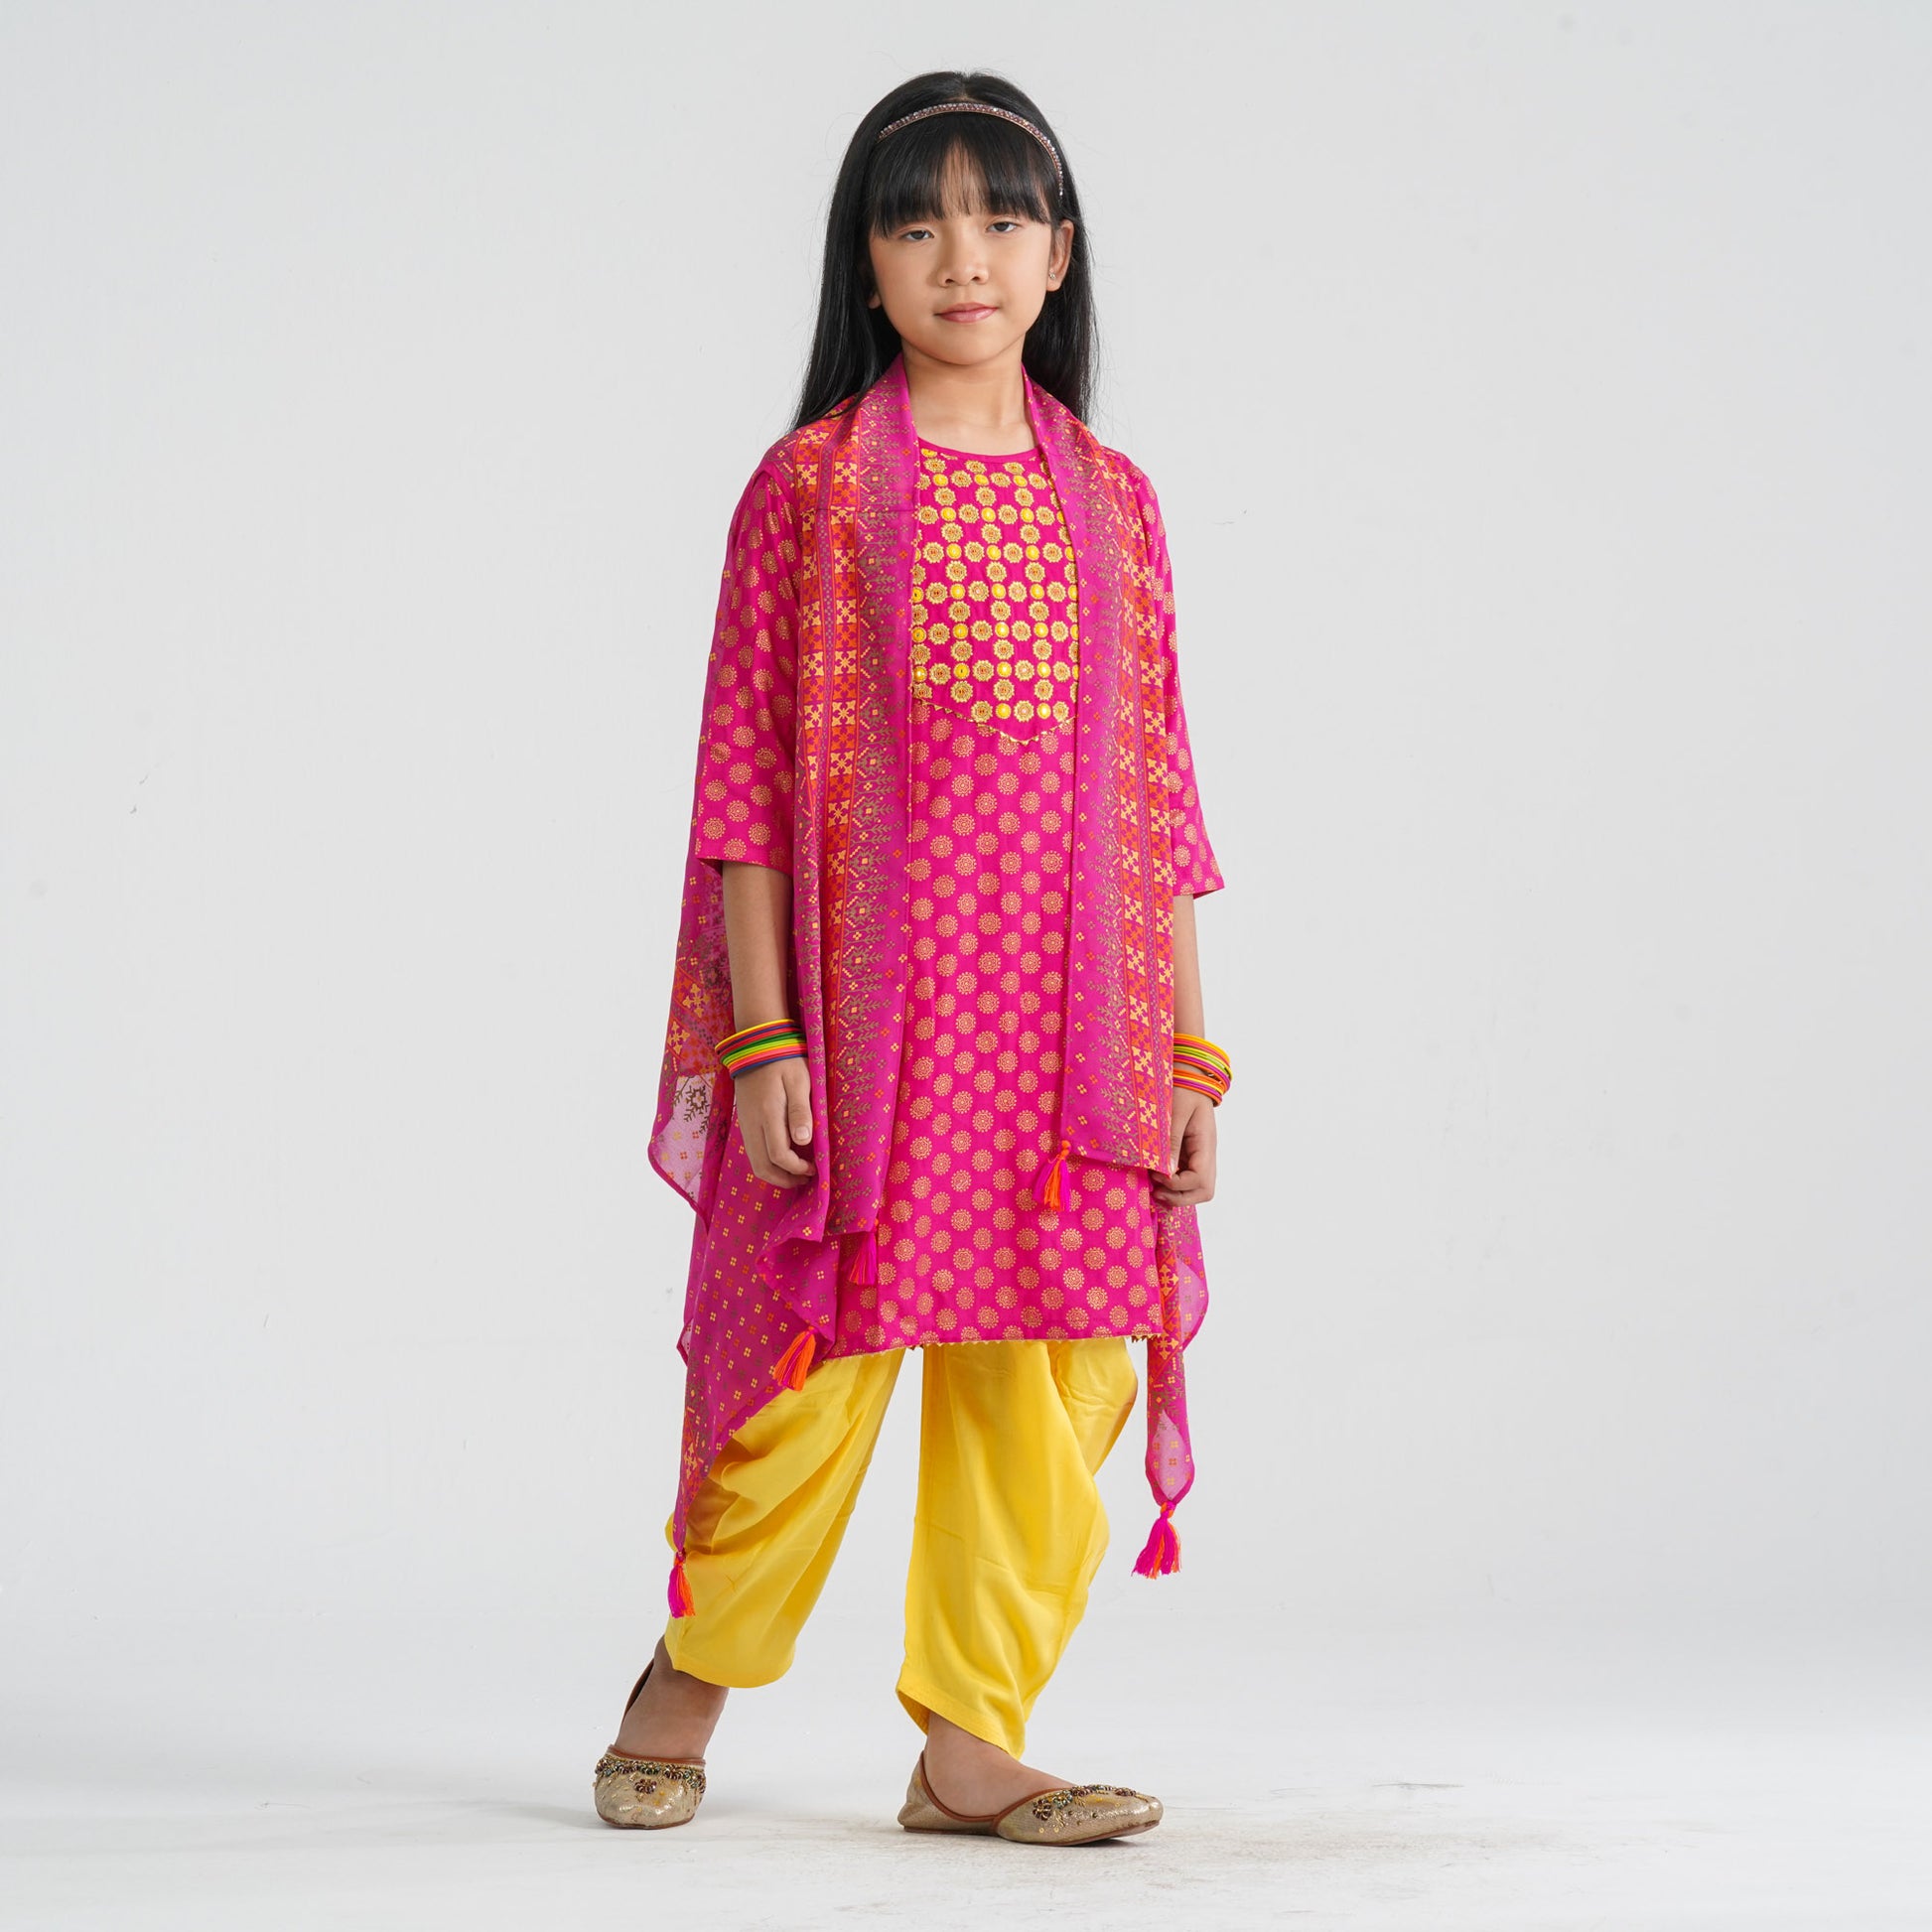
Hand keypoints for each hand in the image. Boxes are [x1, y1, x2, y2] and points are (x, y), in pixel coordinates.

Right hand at [739, 1058, 815, 1187]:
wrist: (756, 1045)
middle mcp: (752, 1124)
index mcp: (768, 1114)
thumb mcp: (800, 1081)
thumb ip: (801, 1111)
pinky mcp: (744, 1122)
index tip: (814, 1168)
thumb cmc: (784, 1061)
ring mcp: (745, 1125)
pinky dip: (767, 1162)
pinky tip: (783, 1158)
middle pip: (762, 1167)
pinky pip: (752, 1151)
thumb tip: (804, 1141)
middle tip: (805, 1180)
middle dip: (784, 1180)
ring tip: (796, 1173)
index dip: (796, 1168)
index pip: (778, 1156)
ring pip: (755, 1162)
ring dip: (774, 1174)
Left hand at [1152, 1086, 1216, 1208]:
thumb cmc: (1183, 1090)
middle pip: (1205, 1191)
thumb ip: (1171, 1141)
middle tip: (1156, 1191)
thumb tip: (1165, 1170)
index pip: (1200, 1178)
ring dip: (1178, 1194)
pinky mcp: (1192, 1155)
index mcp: (1206, 1143)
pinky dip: (1175, 1184)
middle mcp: (1207, 1154)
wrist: (1191, 1076)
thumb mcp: (1175, 1112)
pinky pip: (1189, 1178)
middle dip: (1180, 1197)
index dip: (1178, 1185)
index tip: (1157, 1176)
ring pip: (1199, 1188)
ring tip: (1155, 1187)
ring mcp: (1201, 1156)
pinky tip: (1158, 1178)